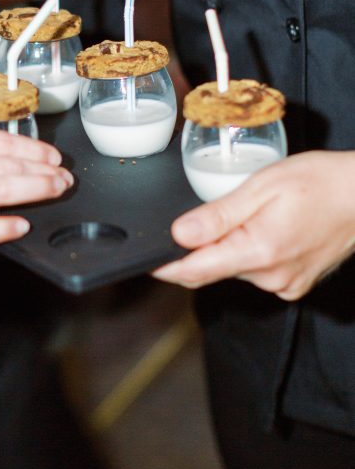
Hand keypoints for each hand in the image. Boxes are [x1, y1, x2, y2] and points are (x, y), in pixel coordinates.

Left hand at [152, 151, 354, 299]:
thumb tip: (178, 234)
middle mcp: (270, 277)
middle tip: (218, 212)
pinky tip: (269, 230)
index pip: (194, 270)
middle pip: (212, 268)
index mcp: (257, 252)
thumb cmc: (320, 182)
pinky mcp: (293, 286)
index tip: (147, 262)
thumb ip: (217, 215)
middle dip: (203, 246)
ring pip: (234, 268)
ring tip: (256, 214)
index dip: (166, 266)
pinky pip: (256, 272)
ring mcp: (283, 285)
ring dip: (230, 247)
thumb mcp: (262, 187)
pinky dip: (251, 254)